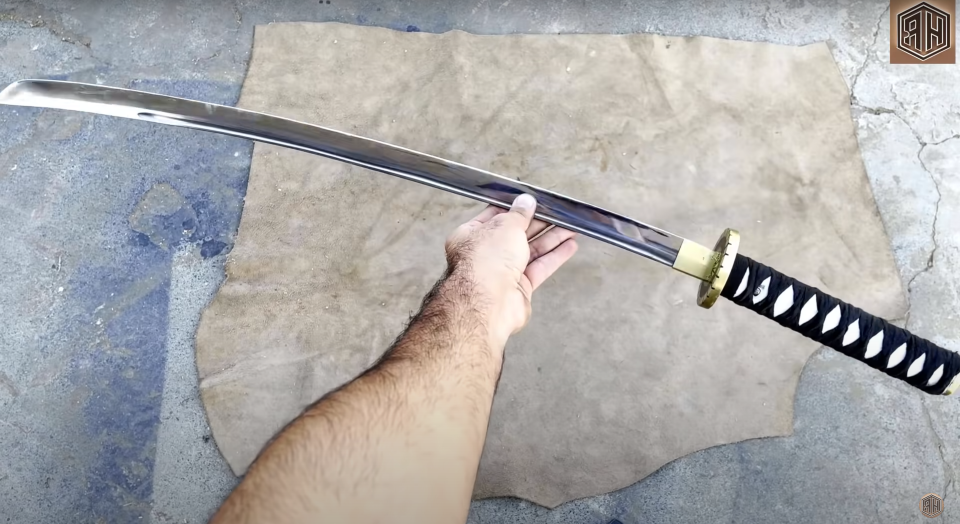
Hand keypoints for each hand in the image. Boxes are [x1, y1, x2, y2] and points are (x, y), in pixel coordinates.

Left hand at [444, 194, 577, 347]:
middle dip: (539, 223)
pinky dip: (555, 257)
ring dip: (552, 239)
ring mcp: (502, 273)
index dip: (515, 209)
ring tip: (572, 227)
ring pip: (531, 251)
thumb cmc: (486, 261)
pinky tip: (570, 246)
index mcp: (471, 235)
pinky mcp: (519, 289)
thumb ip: (519, 214)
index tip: (533, 202)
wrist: (488, 302)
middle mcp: (485, 254)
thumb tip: (526, 202)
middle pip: (516, 234)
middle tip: (559, 214)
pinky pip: (539, 268)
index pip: (495, 217)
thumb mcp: (505, 226)